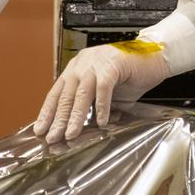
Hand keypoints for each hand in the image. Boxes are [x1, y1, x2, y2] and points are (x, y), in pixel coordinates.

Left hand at [34, 42, 169, 142]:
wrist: (155, 56)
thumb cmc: (130, 74)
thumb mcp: (105, 92)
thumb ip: (92, 105)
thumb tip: (78, 127)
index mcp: (77, 68)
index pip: (57, 92)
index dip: (47, 112)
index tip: (40, 130)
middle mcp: (82, 63)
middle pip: (66, 95)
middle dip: (58, 119)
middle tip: (52, 137)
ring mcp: (97, 62)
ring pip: (81, 93)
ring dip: (75, 116)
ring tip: (71, 134)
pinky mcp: (113, 64)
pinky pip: (103, 88)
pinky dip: (102, 106)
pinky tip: (101, 121)